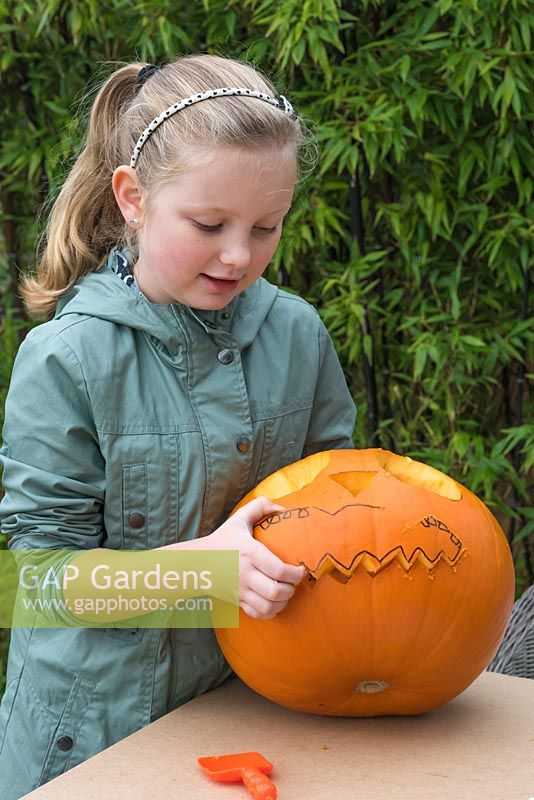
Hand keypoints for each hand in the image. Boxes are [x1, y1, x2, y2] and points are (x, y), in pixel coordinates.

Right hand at [206, 496, 306, 619]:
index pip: (278, 569)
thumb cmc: (222, 539)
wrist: (196, 562)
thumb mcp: (239, 518)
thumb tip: (283, 508)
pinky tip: (275, 603)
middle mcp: (245, 574)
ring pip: (268, 606)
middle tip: (294, 581)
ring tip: (286, 592)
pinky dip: (271, 612)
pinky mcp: (237, 601)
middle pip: (275, 591)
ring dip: (283, 602)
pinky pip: (258, 614)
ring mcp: (241, 590)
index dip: (296, 573)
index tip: (301, 569)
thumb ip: (260, 506)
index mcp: (249, 552)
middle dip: (291, 588)